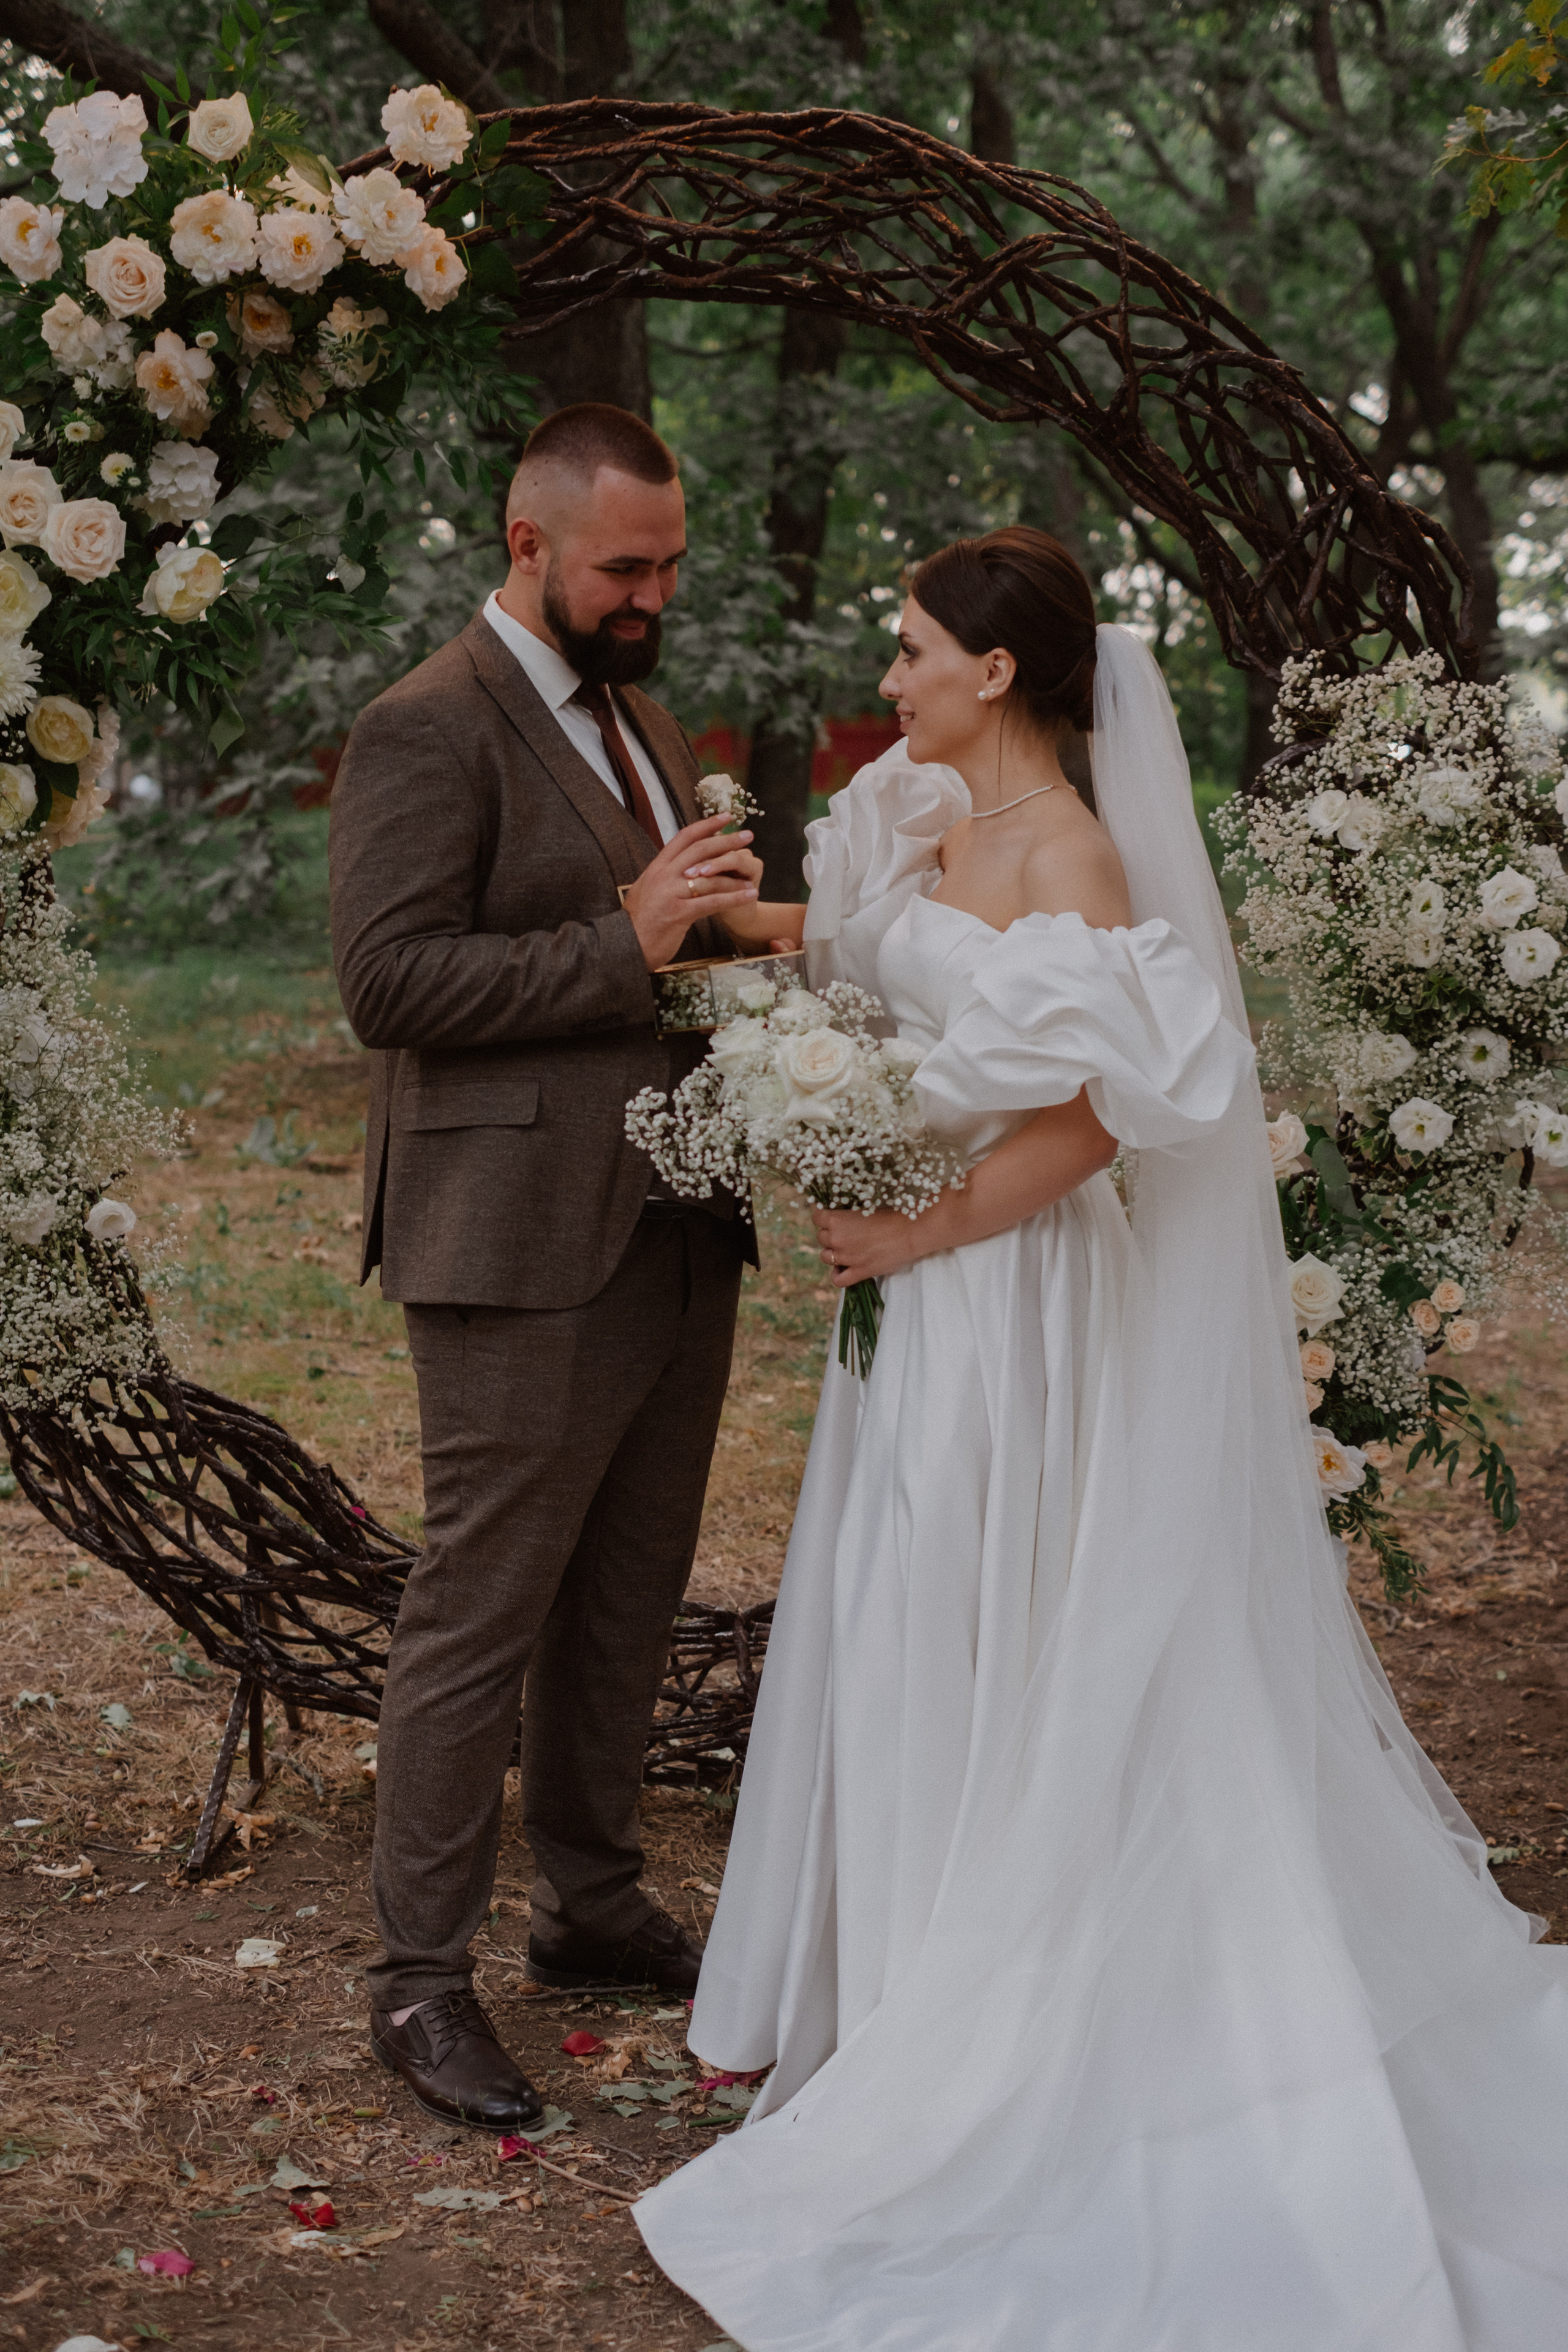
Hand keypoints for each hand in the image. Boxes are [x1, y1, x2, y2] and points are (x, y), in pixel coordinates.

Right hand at [623, 815, 760, 970]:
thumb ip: (664, 878)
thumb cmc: (638, 921)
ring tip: (752, 873)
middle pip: (700, 850)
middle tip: (748, 836)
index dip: (706, 825)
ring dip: (734, 874)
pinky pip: (712, 902)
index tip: (725, 818)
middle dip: (726, 841)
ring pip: (709, 876)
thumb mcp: (648, 890)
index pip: (684, 838)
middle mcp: (663, 875)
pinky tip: (749, 895)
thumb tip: (680, 868)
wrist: (624, 945)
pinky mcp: (678, 913)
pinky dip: (734, 898)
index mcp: (657, 867)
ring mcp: (670, 893)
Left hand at [812, 1203, 932, 1286]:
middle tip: (847, 1232)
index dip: (824, 1217)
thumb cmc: (891, 1214)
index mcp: (837, 1219)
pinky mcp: (859, 1272)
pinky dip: (838, 1274)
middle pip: (821, 1237)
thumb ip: (849, 1213)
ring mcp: (847, 1257)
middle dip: (830, 1234)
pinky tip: (844, 1269)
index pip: (817, 1217)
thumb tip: (840, 1216)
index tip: (833, 1217)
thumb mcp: (865, 1207)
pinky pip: (837, 1279)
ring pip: (825, 1257)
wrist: (910, 1231)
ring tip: (846, 1249)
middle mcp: (837, 1239)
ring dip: (833, 1253)